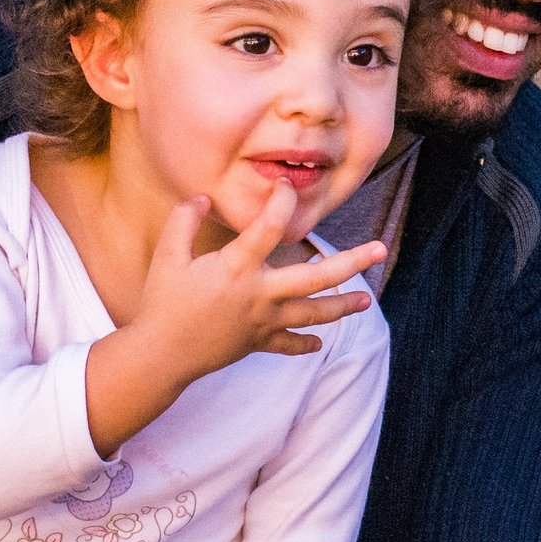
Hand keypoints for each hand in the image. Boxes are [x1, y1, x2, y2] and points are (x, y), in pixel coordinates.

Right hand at [86, 187, 382, 453]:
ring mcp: (262, 322)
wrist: (160, 356)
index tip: (286, 186)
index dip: (282, 202)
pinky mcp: (257, 343)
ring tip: (367, 300)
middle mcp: (259, 295)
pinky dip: (305, 344)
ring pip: (312, 313)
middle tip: (380, 249)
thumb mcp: (167, 256)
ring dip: (342, 306)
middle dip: (352, 262)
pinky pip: (288, 345)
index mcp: (237, 268)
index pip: (270, 228)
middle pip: (316, 278)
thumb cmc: (162, 303)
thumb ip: (184, 221)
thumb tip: (201, 197)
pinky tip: (320, 343)